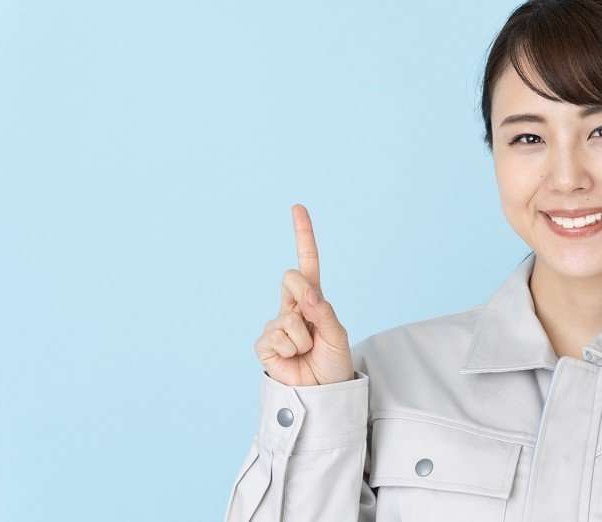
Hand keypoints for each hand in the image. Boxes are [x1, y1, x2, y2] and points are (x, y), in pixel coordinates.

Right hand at [254, 203, 354, 385]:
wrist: (323, 393)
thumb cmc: (333, 362)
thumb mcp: (337, 335)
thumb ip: (324, 312)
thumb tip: (307, 294)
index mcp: (313, 299)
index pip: (307, 263)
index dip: (303, 235)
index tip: (297, 208)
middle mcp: (292, 307)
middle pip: (292, 278)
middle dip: (305, 297)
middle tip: (313, 325)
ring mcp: (276, 324)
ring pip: (288, 317)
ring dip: (304, 338)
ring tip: (307, 352)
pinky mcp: (264, 344)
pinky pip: (276, 336)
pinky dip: (291, 349)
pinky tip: (292, 359)